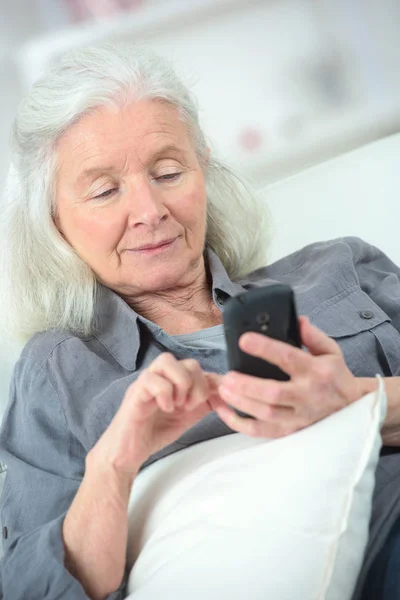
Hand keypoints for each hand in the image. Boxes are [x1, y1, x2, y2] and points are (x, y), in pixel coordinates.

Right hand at [88, 353, 216, 479]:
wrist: (128, 452)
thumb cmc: (154, 432)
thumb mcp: (187, 417)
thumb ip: (203, 404)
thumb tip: (223, 394)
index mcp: (174, 380)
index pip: (199, 369)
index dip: (213, 382)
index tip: (220, 402)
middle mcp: (160, 376)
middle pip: (188, 362)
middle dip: (198, 386)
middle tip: (190, 407)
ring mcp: (147, 381)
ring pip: (167, 361)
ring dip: (180, 384)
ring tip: (178, 405)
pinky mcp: (135, 392)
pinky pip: (152, 379)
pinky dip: (164, 394)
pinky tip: (164, 408)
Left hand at [209, 316, 364, 437]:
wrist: (351, 408)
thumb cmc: (335, 376)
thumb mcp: (330, 351)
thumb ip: (312, 335)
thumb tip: (297, 320)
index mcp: (315, 371)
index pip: (288, 358)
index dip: (265, 348)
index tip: (244, 340)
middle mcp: (306, 395)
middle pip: (273, 393)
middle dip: (247, 385)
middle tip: (227, 375)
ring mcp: (299, 416)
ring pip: (266, 414)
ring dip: (241, 403)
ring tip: (223, 390)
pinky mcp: (291, 430)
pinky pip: (262, 431)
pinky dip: (240, 424)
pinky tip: (224, 412)